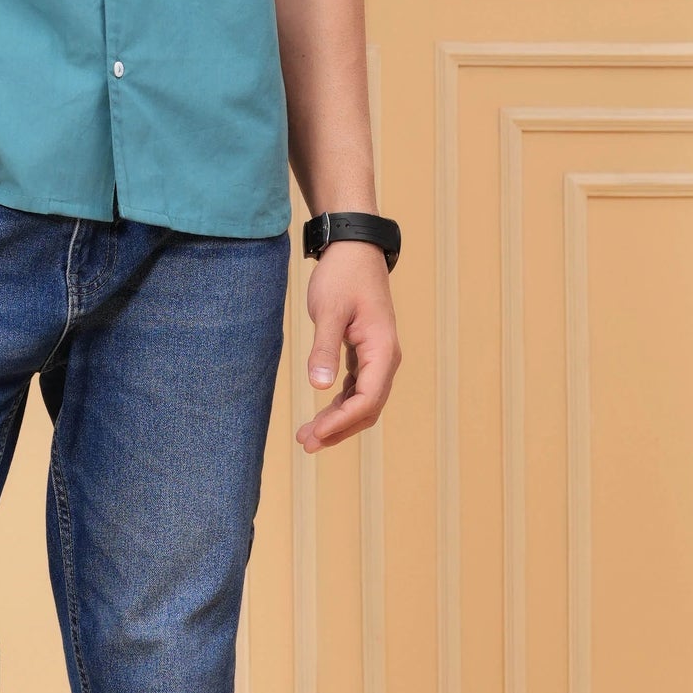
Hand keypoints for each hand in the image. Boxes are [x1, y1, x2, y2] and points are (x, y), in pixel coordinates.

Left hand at [295, 242, 399, 450]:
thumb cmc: (343, 276)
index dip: (343, 421)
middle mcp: (385, 357)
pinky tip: (321, 414)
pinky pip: (357, 388)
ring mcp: (377, 357)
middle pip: (368, 407)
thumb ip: (325, 349)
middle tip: (307, 443)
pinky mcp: (366, 353)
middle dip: (339, 429)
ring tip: (308, 436)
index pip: (368, 398)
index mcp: (382, 349)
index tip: (316, 434)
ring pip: (363, 401)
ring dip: (339, 420)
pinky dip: (340, 404)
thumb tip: (319, 387)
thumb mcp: (329, 311)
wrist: (354, 249)